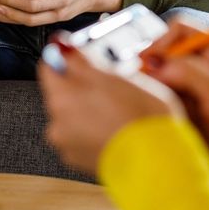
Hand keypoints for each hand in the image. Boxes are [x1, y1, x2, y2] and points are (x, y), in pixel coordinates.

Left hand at [38, 48, 183, 175]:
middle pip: (63, 92)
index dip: (69, 57)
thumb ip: (81, 60)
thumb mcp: (115, 76)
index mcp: (61, 97)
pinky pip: (82, 136)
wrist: (159, 164)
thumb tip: (60, 44)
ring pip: (74, 114)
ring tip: (121, 111)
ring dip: (90, 109)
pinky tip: (118, 129)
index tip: (88, 58)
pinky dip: (95, 130)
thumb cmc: (141, 118)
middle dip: (84, 86)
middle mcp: (56, 123)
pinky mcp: (80, 162)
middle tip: (115, 86)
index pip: (50, 65)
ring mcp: (68, 145)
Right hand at [143, 21, 208, 192]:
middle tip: (146, 86)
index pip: (181, 29)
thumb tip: (157, 64)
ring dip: (157, 89)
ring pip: (165, 77)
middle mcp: (207, 63)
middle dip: (155, 68)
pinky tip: (164, 116)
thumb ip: (190, 71)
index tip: (146, 63)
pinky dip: (161, 105)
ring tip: (157, 104)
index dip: (161, 42)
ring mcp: (197, 86)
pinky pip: (167, 98)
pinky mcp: (191, 107)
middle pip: (169, 53)